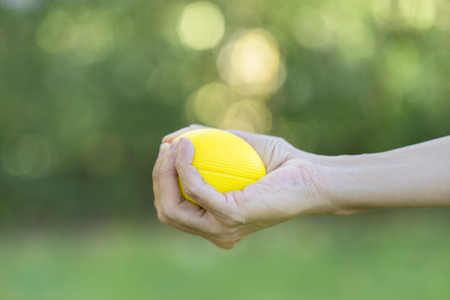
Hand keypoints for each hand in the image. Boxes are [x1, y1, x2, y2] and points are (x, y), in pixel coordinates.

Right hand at [153, 125, 333, 248]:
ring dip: (165, 173)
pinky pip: (196, 191)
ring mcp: (222, 229)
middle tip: (168, 148)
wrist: (311, 175)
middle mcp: (215, 231)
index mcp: (215, 221)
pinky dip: (185, 168)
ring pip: (172, 207)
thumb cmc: (278, 163)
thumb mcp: (235, 146)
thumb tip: (171, 139)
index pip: (173, 207)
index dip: (162, 180)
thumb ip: (206, 142)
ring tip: (175, 146)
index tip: (168, 150)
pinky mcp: (232, 218)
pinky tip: (187, 146)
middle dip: (159, 177)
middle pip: (167, 210)